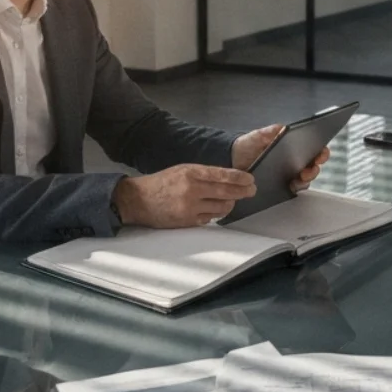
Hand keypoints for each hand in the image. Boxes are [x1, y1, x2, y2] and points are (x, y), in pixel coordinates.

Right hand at [112, 165, 254, 227]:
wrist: (138, 200)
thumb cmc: (162, 183)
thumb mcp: (182, 170)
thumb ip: (203, 174)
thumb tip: (227, 179)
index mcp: (190, 172)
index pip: (221, 175)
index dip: (239, 178)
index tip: (250, 179)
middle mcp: (192, 189)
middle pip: (225, 192)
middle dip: (242, 192)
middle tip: (252, 191)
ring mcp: (190, 207)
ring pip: (221, 208)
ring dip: (230, 204)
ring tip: (233, 200)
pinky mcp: (188, 221)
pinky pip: (210, 218)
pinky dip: (216, 214)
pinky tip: (217, 210)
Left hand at [232, 124, 329, 192]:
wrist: (233, 159)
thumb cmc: (248, 144)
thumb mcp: (258, 135)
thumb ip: (271, 131)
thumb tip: (284, 128)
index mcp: (292, 147)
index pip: (313, 149)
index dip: (321, 152)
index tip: (321, 153)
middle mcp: (294, 161)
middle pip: (312, 166)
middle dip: (315, 168)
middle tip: (311, 168)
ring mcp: (288, 175)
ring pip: (305, 179)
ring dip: (306, 179)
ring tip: (301, 177)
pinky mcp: (281, 186)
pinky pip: (293, 189)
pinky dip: (295, 188)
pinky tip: (291, 186)